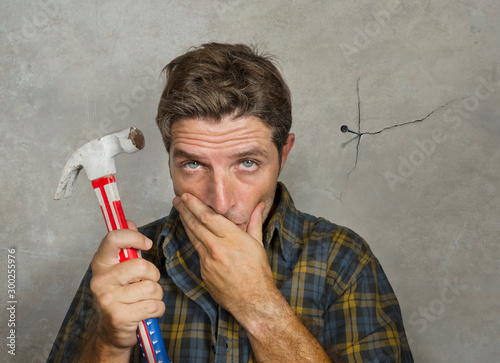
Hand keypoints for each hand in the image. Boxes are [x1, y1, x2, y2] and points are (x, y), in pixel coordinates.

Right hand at [89, 221, 164, 354]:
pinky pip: (154, 306)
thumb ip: (126, 247)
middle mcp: (100, 280)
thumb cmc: (120, 296)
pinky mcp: (119, 317)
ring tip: (145, 300)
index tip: (146, 244)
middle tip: (147, 283)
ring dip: (156, 295)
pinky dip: (157, 309)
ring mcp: (108, 300)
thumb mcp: (120, 269)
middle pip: (142, 266)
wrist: (111, 332)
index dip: (135, 237)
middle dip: (153, 275)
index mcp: (100, 264)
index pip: (114, 238)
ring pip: (152, 287)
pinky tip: (146, 312)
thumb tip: (129, 222)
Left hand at [173, 193, 279, 328]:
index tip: (187, 196)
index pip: (208, 216)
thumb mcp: (258, 244)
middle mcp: (217, 248)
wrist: (254, 302)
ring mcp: (208, 262)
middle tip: (177, 200)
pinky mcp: (204, 273)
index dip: (195, 205)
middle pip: (196, 225)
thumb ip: (255, 222)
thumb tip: (260, 205)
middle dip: (185, 210)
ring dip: (185, 223)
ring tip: (179, 212)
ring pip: (194, 238)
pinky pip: (198, 253)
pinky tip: (192, 234)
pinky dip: (194, 241)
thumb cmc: (259, 273)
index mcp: (232, 238)